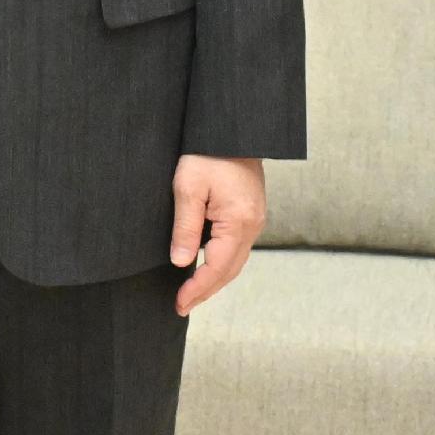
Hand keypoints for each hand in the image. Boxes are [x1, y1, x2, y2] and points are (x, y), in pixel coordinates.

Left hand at [168, 154, 263, 315]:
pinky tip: (206, 265)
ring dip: (214, 279)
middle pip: (230, 270)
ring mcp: (255, 219)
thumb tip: (181, 262)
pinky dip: (221, 262)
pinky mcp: (251, 212)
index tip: (179, 303)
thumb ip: (186, 227)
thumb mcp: (188, 188)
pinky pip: (237, 246)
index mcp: (239, 221)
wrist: (232, 128)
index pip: (217, 267)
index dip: (197, 288)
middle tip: (182, 305)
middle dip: (206, 290)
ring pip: (235, 260)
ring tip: (191, 292)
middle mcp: (253, 225)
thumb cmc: (207, 153)